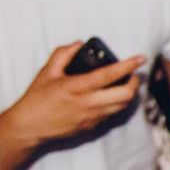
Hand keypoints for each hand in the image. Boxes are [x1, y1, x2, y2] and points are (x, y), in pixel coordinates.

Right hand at [6, 43, 145, 148]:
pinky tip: (112, 96)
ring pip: (122, 105)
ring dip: (129, 94)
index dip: (127, 66)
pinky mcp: (93, 126)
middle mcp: (88, 103)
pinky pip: (112, 113)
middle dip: (135, 82)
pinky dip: (117, 103)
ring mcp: (92, 116)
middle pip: (125, 94)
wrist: (30, 127)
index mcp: (76, 87)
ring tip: (126, 84)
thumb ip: (63, 54)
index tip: (140, 58)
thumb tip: (79, 43)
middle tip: (134, 74)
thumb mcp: (47, 72)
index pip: (108, 75)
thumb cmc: (37, 98)